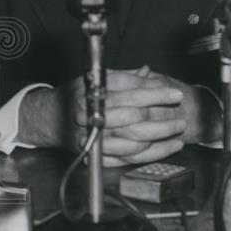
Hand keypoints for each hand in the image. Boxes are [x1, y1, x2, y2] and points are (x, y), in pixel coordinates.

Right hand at [18, 66, 204, 165]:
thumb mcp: (95, 80)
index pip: (128, 90)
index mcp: (93, 91)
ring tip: (178, 129)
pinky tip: (166, 146)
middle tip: (179, 111)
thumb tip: (148, 73)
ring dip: (160, 136)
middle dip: (160, 113)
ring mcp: (94, 135)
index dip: (154, 91)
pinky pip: (129, 157)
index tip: (172, 92)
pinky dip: (150, 153)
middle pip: (133, 114)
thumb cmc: (74, 96)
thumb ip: (123, 78)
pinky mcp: (97, 152)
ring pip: (133, 138)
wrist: (50, 119)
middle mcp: (92, 113)